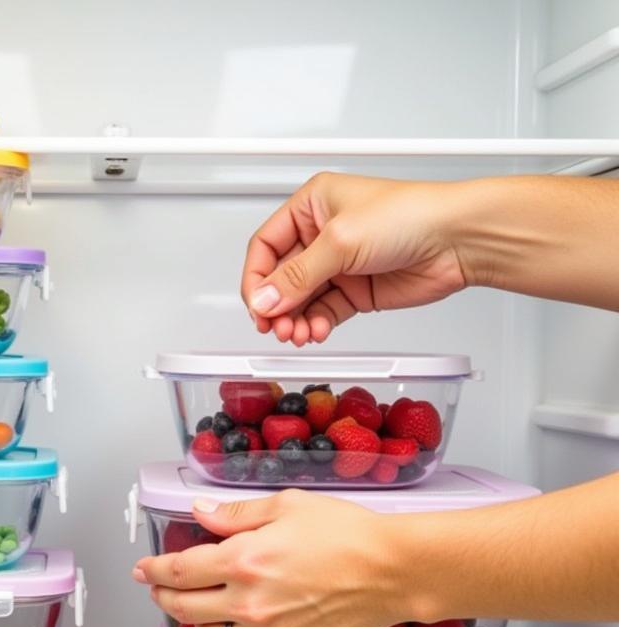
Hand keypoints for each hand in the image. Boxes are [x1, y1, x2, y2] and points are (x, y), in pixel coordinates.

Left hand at [132, 490, 408, 626]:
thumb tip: (200, 513)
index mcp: (243, 560)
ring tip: (200, 609)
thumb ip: (236, 514)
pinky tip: (241, 626)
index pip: (179, 571)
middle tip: (159, 589)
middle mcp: (249, 602)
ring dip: (197, 624)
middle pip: (184, 609)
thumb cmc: (347, 532)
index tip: (143, 570)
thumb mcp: (287, 506)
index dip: (154, 571)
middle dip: (163, 597)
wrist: (395, 571)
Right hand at [241, 173, 468, 345]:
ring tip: (298, 333)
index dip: (256, 279)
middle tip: (275, 326)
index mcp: (312, 206)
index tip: (258, 305)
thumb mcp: (341, 241)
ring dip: (294, 320)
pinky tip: (317, 331)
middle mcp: (322, 235)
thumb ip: (297, 276)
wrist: (458, 239)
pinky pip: (323, 313)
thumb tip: (264, 300)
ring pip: (300, 300)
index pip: (265, 246)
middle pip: (280, 278)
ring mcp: (338, 265)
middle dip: (276, 305)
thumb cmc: (411, 215)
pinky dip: (316, 325)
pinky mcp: (355, 291)